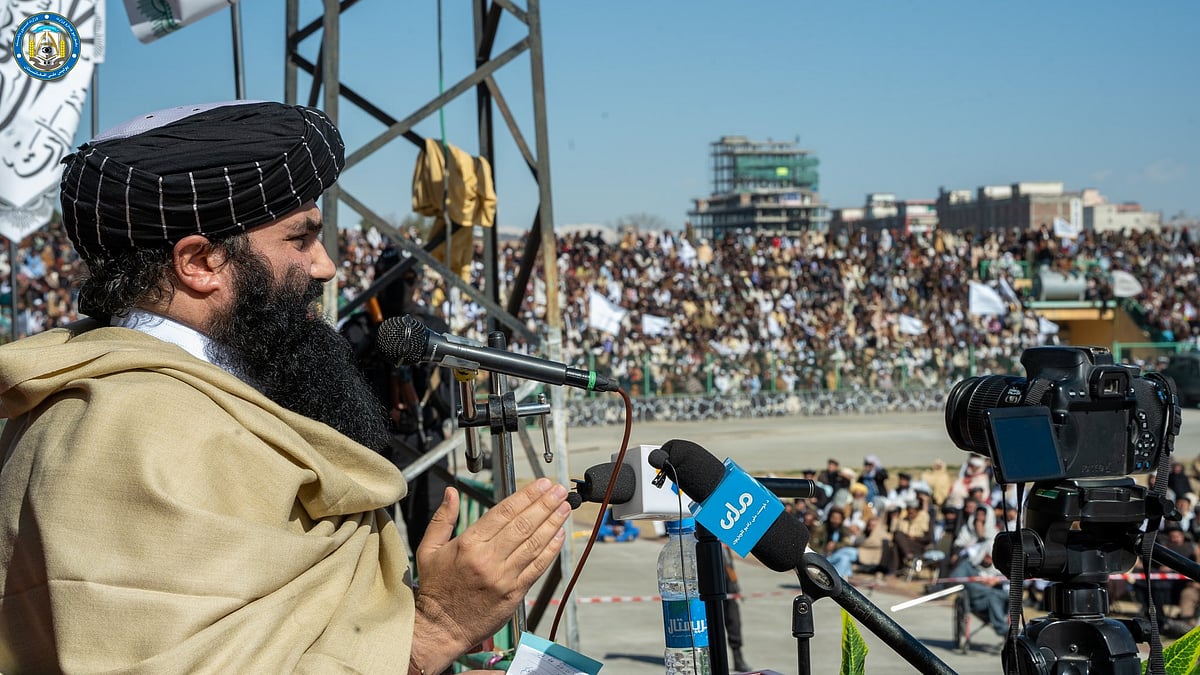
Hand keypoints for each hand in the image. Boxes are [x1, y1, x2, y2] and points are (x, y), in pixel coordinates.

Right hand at [409, 478, 569, 672]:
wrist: (441, 628)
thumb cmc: (436, 589)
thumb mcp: (429, 549)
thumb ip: (443, 519)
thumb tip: (452, 492)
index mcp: (468, 544)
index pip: (504, 512)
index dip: (526, 496)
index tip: (541, 485)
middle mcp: (488, 559)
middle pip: (523, 525)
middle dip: (545, 504)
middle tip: (559, 490)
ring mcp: (504, 577)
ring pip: (534, 544)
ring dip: (553, 523)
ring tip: (564, 507)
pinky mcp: (514, 593)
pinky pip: (537, 567)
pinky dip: (551, 550)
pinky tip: (560, 535)